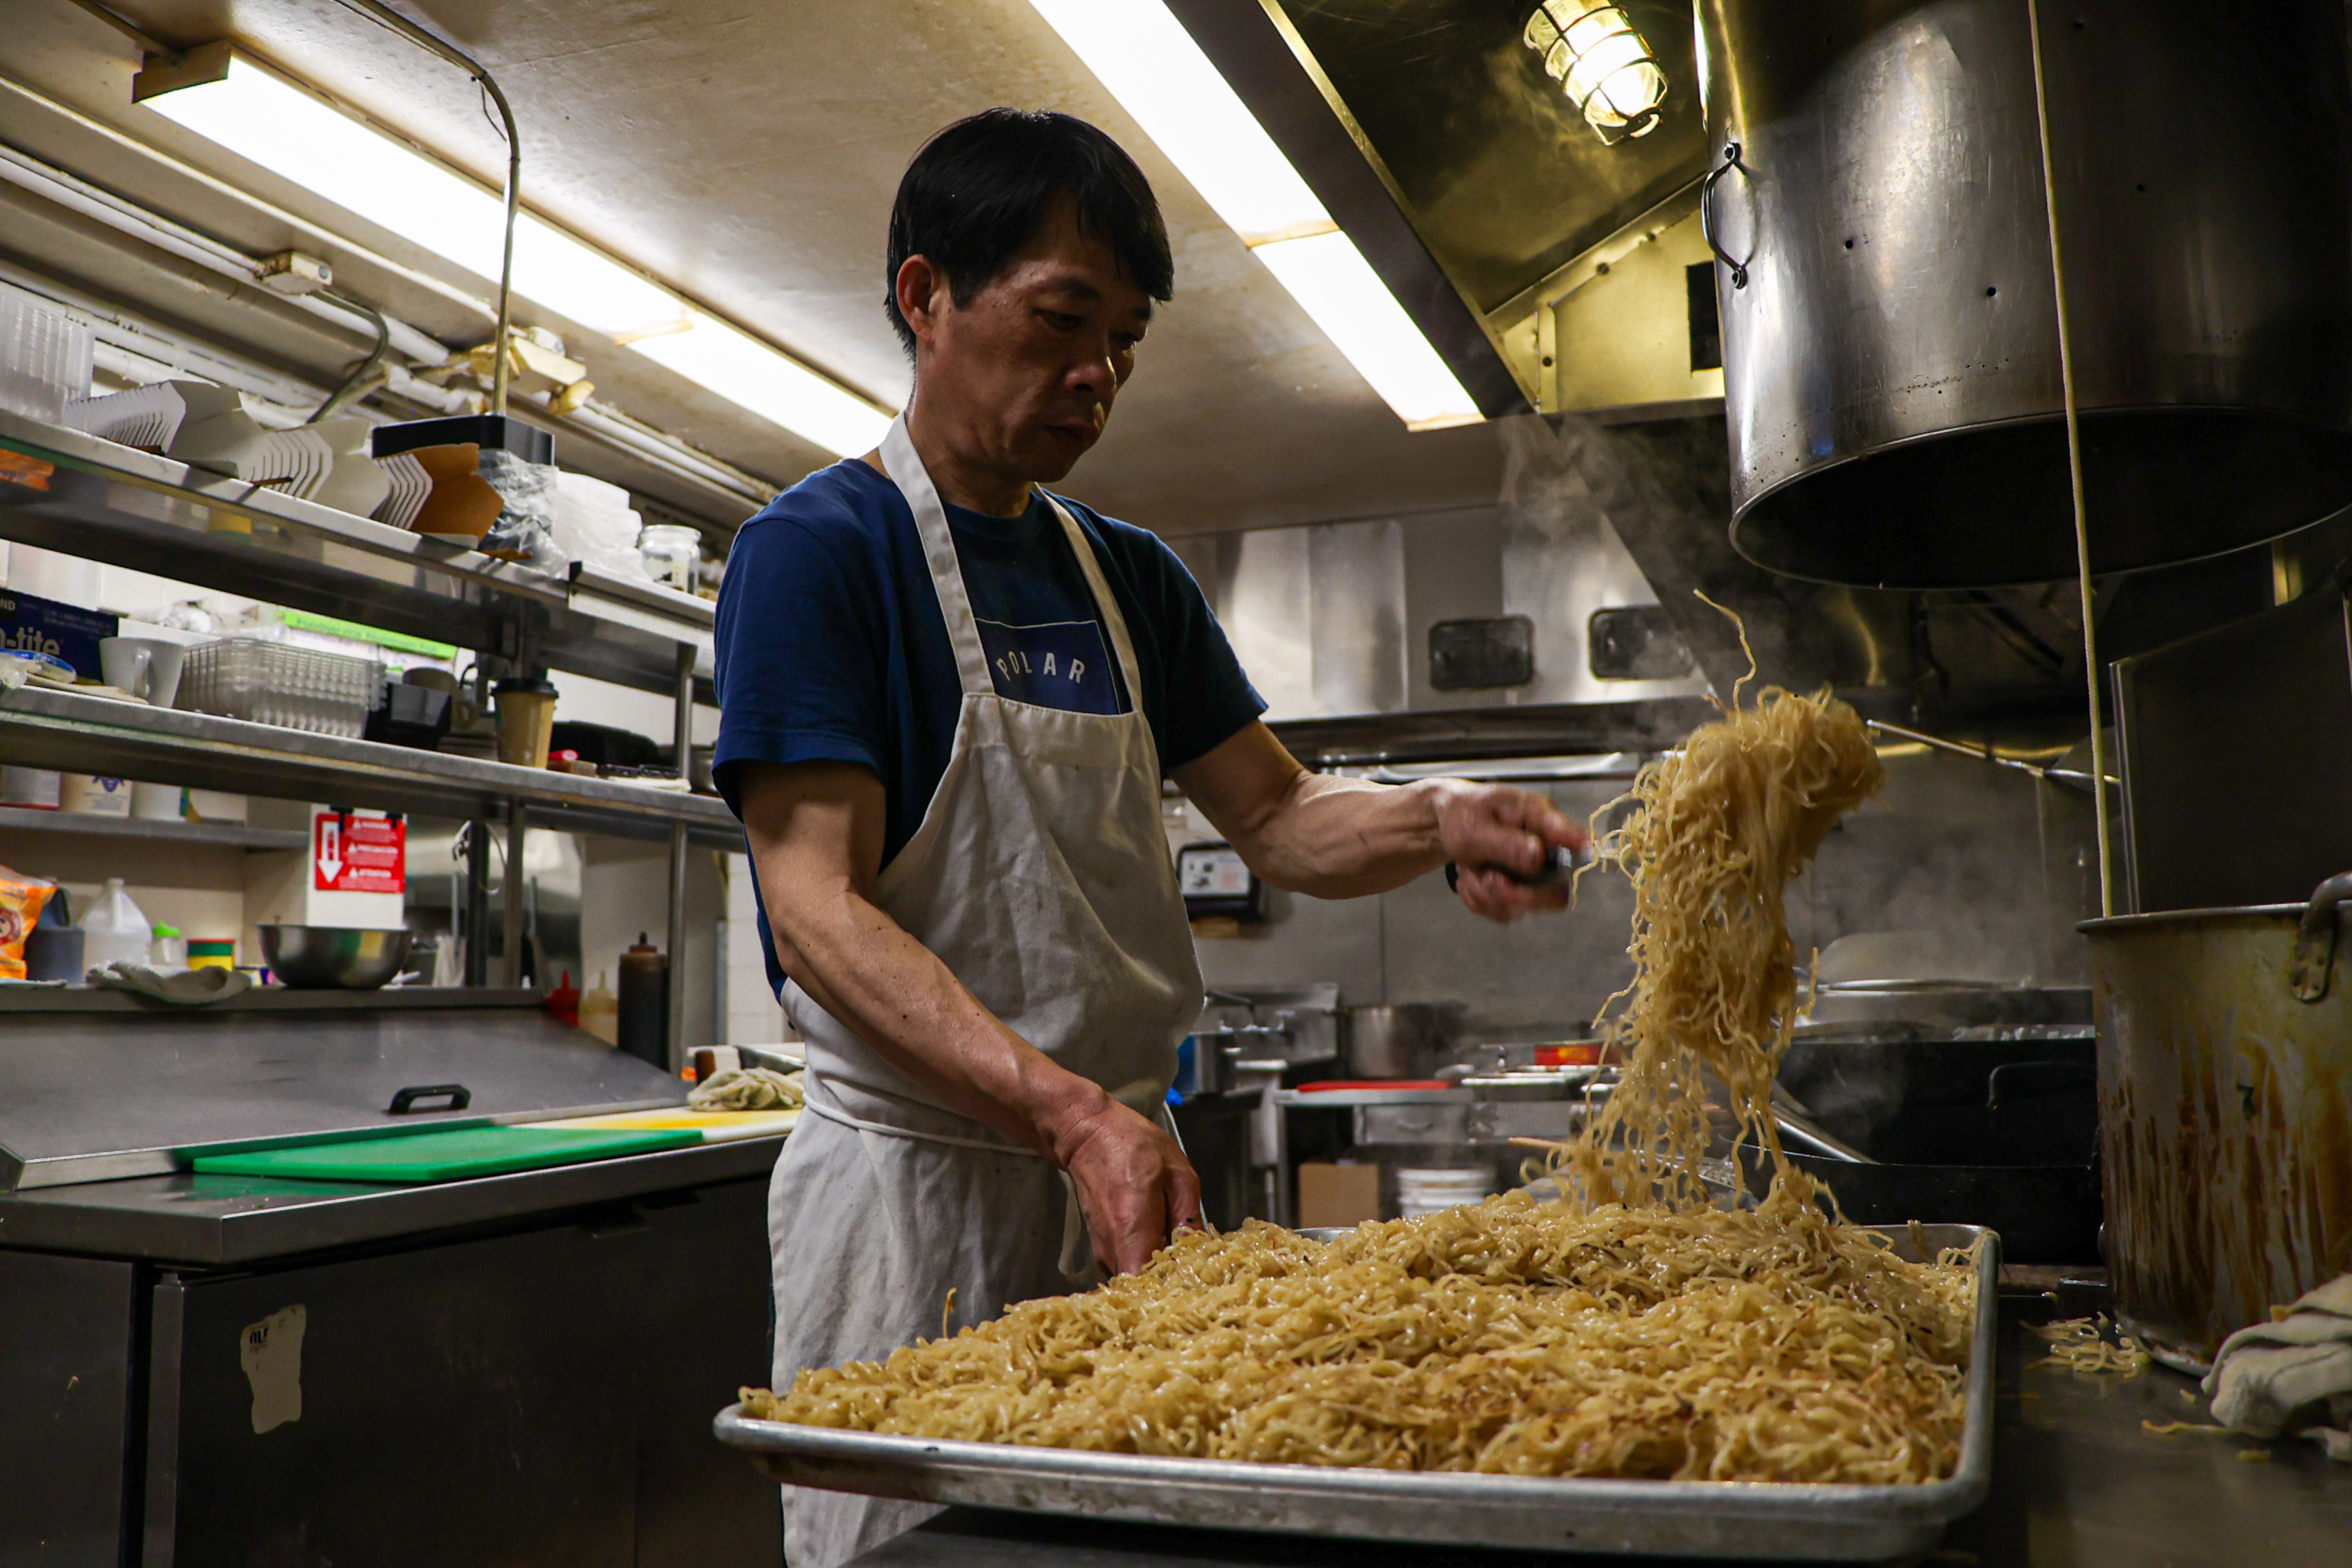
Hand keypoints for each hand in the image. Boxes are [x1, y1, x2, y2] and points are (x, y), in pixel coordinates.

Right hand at [1045, 1094, 1202, 1274]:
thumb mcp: (1177, 1173)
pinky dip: (1146, 1265)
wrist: (1089, 1135)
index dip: (1171, 1290)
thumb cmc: (1134, 1147)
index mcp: (1133, 1229)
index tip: (1192, 1283)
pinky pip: (1129, 1267)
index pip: (1146, 1285)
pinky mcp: (1103, 1247)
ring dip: (1158, 1276)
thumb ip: (1187, 1216)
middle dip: (1169, 1286)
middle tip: (1194, 1274)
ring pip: (1135, 1280)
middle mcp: (1113, 1248)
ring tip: (1181, 1260)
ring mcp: (1104, 1250)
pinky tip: (1163, 1249)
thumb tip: (1196, 1250)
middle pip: (1142, 1289)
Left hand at [1431, 780, 1586, 923]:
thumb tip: (1538, 856)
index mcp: (1543, 819)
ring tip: (1467, 868)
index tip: (1574, 871)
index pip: (1576, 842)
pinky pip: (1504, 913)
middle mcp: (1546, 850)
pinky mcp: (1518, 895)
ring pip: (1524, 907)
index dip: (1584, 860)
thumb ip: (1506, 842)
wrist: (1445, 825)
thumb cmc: (1464, 814)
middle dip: (1517, 895)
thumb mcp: (1475, 825)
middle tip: (1487, 878)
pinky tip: (1469, 879)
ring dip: (1486, 894)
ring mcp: (1534, 876)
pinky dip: (1479, 901)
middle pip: (1557, 893)